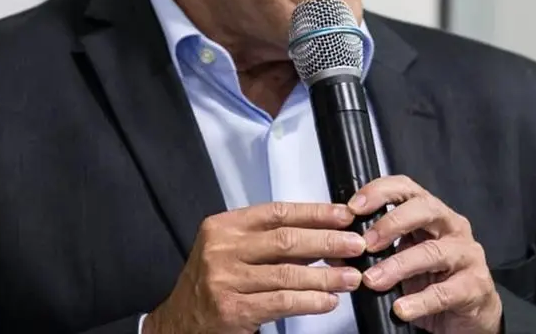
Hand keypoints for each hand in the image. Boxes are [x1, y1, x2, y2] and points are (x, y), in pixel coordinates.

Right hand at [143, 201, 367, 333]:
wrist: (179, 323)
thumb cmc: (212, 284)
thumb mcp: (232, 252)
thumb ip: (270, 243)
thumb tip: (323, 236)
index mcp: (224, 226)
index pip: (278, 213)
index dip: (315, 213)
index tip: (344, 216)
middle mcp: (222, 249)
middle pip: (286, 240)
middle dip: (327, 242)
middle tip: (357, 245)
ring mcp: (225, 279)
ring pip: (288, 273)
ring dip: (326, 275)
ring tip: (351, 277)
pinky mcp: (233, 309)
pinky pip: (281, 301)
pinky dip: (309, 300)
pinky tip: (328, 301)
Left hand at [350, 176, 502, 333]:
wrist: (470, 315)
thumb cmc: (435, 280)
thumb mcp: (402, 261)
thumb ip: (374, 252)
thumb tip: (336, 253)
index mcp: (432, 215)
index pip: (407, 188)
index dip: (380, 192)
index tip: (354, 208)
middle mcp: (452, 227)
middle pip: (424, 210)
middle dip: (391, 223)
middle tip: (366, 244)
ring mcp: (466, 255)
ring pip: (433, 252)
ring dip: (398, 266)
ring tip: (373, 281)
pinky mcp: (474, 286)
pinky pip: (444, 292)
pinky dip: (419, 301)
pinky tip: (401, 308)